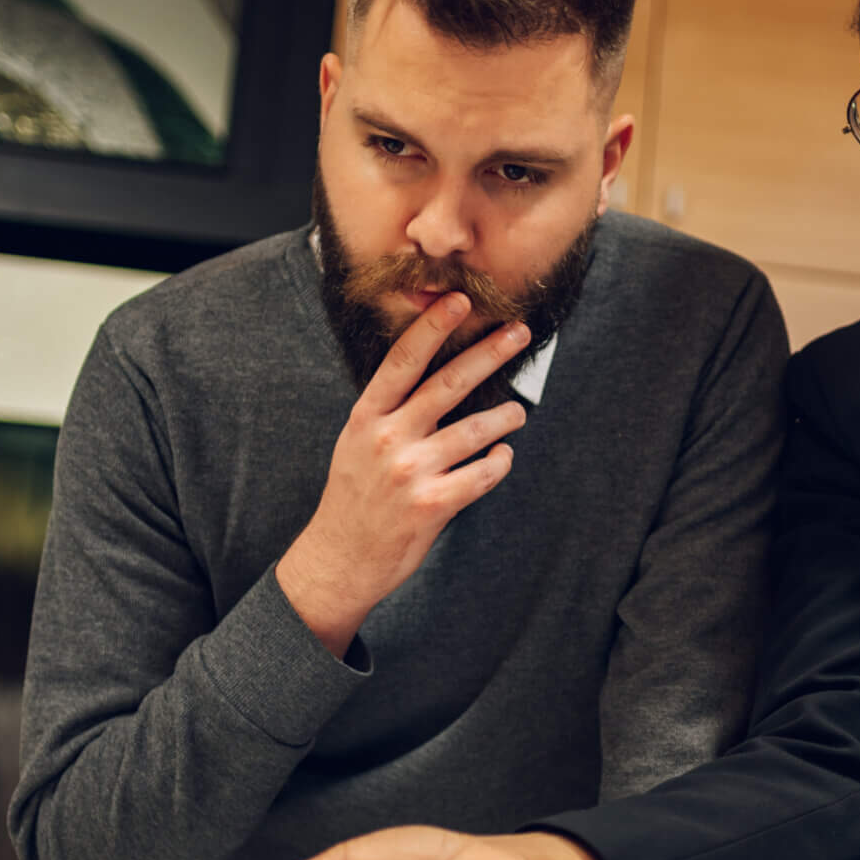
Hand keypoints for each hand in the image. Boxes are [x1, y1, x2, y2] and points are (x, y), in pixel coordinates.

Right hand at [276, 294, 531, 655]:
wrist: (340, 559)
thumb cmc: (354, 497)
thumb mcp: (356, 443)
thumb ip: (389, 411)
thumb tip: (436, 375)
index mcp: (366, 418)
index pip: (402, 360)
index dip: (432, 327)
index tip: (460, 301)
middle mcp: (388, 439)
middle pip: (447, 385)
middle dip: (488, 354)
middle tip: (519, 333)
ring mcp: (410, 472)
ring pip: (474, 431)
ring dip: (505, 417)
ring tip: (519, 411)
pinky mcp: (432, 505)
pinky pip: (481, 474)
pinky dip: (498, 462)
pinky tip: (503, 455)